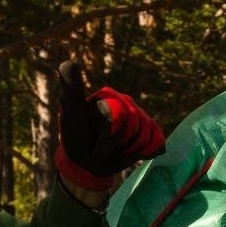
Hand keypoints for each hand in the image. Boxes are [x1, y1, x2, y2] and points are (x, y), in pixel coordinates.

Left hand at [54, 61, 165, 191]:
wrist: (86, 164)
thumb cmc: (76, 139)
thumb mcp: (70, 115)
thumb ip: (72, 89)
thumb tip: (68, 62)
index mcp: (108, 96)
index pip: (119, 116)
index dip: (108, 137)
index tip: (94, 141)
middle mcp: (125, 102)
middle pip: (134, 126)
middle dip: (116, 144)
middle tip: (99, 147)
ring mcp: (139, 116)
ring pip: (145, 136)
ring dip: (126, 151)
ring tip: (111, 150)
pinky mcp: (149, 131)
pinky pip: (157, 140)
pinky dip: (146, 151)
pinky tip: (130, 153)